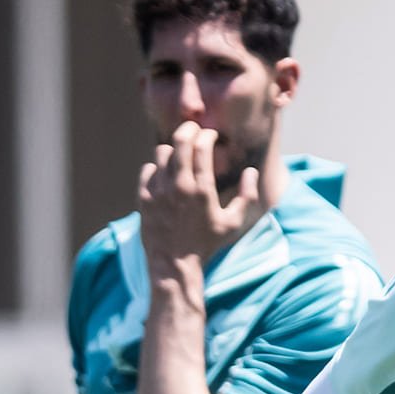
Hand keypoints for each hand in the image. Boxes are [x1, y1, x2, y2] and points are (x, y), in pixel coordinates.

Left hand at [138, 121, 260, 270]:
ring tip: (181, 157)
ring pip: (162, 152)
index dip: (208, 135)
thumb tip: (251, 172)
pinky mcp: (143, 197)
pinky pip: (148, 169)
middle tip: (194, 130)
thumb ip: (247, 196)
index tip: (211, 136)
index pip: (202, 146)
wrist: (174, 263)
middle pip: (180, 140)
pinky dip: (157, 168)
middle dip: (189, 129)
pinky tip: (166, 176)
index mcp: (202, 189)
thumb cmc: (207, 243)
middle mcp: (178, 185)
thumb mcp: (233, 222)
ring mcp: (158, 190)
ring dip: (174, 150)